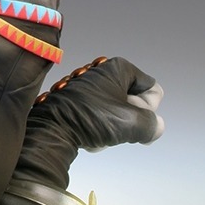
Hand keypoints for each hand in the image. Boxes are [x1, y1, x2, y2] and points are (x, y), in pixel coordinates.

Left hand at [37, 56, 164, 150]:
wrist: (51, 129)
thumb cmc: (90, 119)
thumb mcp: (132, 123)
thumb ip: (153, 124)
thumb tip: (154, 127)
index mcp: (118, 67)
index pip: (152, 88)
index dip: (149, 108)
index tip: (135, 116)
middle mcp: (102, 72)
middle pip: (134, 102)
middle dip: (130, 120)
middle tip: (117, 126)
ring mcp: (88, 87)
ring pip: (117, 114)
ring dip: (114, 128)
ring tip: (100, 132)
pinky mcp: (76, 102)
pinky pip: (100, 118)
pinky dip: (98, 129)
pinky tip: (88, 136)